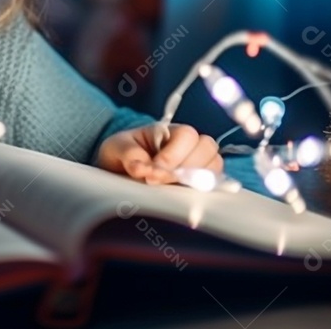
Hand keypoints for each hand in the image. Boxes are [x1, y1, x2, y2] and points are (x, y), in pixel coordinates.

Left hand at [96, 123, 222, 184]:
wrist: (120, 172)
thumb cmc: (121, 155)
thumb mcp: (115, 148)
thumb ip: (128, 154)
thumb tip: (141, 169)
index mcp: (168, 131)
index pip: (186, 135)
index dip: (173, 155)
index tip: (153, 173)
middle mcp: (188, 145)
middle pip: (207, 148)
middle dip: (186, 167)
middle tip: (161, 182)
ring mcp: (198, 163)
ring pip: (214, 166)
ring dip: (196, 180)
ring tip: (170, 190)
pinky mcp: (201, 183)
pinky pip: (215, 186)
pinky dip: (202, 192)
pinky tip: (182, 198)